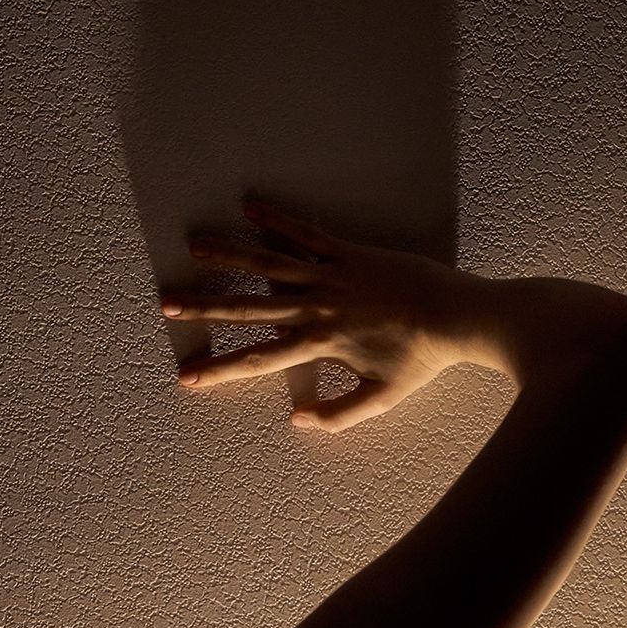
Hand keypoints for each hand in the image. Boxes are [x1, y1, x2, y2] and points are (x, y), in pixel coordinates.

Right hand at [161, 195, 473, 432]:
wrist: (459, 316)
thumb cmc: (423, 359)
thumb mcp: (381, 398)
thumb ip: (338, 414)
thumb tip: (296, 420)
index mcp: (322, 343)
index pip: (260, 360)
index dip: (220, 369)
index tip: (187, 375)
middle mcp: (319, 306)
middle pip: (250, 305)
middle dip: (205, 306)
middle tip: (167, 302)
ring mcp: (333, 275)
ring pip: (270, 262)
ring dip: (229, 255)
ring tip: (193, 246)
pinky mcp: (351, 251)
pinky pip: (307, 232)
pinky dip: (278, 219)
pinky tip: (250, 207)